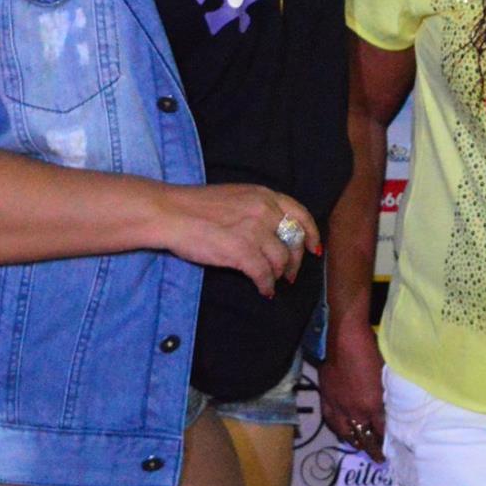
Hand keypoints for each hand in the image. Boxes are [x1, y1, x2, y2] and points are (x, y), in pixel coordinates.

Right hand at [157, 184, 318, 297]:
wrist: (171, 213)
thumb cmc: (196, 206)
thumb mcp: (236, 197)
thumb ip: (257, 209)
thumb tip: (273, 233)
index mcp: (264, 195)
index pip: (300, 214)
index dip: (311, 234)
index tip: (313, 249)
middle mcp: (264, 210)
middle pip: (293, 241)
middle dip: (294, 261)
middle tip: (289, 274)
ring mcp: (254, 231)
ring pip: (281, 260)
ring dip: (279, 275)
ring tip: (272, 282)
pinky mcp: (242, 251)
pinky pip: (264, 274)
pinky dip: (266, 285)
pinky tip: (263, 290)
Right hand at [316, 319, 387, 461]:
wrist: (344, 339)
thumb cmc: (372, 351)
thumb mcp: (387, 375)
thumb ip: (389, 393)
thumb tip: (392, 403)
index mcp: (373, 405)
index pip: (382, 430)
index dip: (387, 441)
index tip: (393, 449)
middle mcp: (355, 411)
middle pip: (364, 436)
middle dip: (371, 449)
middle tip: (377, 458)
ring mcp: (339, 406)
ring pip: (346, 432)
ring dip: (354, 441)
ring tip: (359, 447)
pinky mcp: (327, 398)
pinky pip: (331, 421)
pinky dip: (338, 429)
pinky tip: (341, 432)